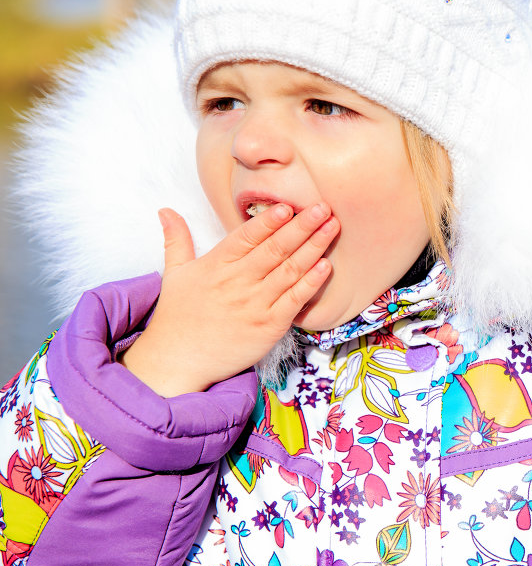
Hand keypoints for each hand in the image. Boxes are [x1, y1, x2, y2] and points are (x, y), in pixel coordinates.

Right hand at [119, 203, 339, 396]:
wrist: (178, 360)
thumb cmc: (178, 316)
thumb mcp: (174, 273)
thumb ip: (176, 239)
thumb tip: (165, 210)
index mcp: (216, 265)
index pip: (247, 236)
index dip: (269, 220)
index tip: (288, 205)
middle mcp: (238, 282)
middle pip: (275, 249)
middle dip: (302, 226)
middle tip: (323, 207)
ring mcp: (255, 304)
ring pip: (290, 270)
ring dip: (313, 248)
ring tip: (332, 228)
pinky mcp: (269, 326)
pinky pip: (295, 300)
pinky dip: (312, 283)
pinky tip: (326, 266)